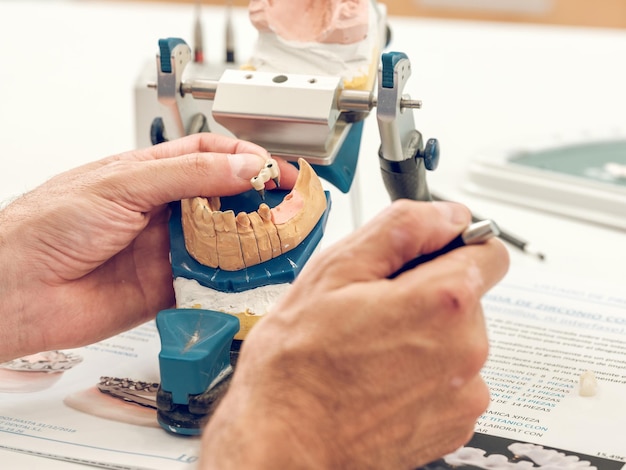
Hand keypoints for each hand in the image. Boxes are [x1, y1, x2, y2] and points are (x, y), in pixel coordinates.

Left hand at [0, 133, 297, 361]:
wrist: (15, 293)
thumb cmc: (47, 227)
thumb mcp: (122, 184)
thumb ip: (186, 175)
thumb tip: (242, 167)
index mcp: (149, 175)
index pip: (211, 156)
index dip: (247, 160)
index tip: (277, 172)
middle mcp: (161, 211)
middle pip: (223, 202)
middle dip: (257, 204)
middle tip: (289, 211)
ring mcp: (164, 251)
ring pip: (221, 244)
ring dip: (249, 245)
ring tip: (278, 245)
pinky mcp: (166, 289)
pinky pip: (208, 284)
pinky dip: (230, 284)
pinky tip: (246, 280)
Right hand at [200, 200, 508, 468]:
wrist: (285, 444)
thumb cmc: (297, 367)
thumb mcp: (334, 273)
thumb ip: (401, 229)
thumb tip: (446, 214)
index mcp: (442, 303)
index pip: (489, 250)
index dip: (453, 243)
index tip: (425, 253)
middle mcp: (466, 349)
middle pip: (468, 295)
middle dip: (427, 291)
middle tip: (373, 307)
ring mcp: (464, 392)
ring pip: (457, 337)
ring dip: (424, 333)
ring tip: (370, 348)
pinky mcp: (454, 423)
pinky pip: (452, 377)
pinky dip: (425, 371)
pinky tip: (380, 377)